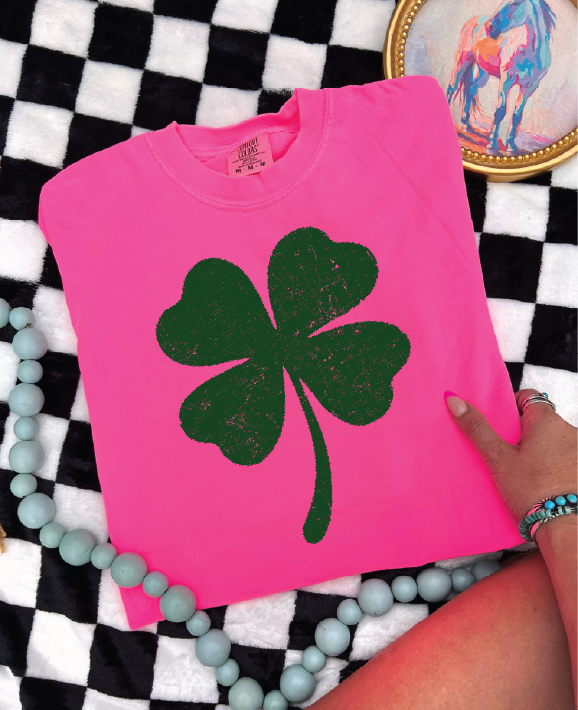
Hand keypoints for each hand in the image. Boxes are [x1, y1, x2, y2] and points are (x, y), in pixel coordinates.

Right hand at [445, 389, 577, 520]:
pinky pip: (561, 457)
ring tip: (521, 470)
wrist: (565, 525)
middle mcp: (569, 431)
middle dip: (521, 432)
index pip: (527, 397)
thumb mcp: (498, 458)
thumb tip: (455, 401)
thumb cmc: (533, 490)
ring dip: (537, 448)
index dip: (510, 406)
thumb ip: (477, 428)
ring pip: (551, 440)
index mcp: (547, 421)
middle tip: (504, 450)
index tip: (499, 423)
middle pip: (539, 420)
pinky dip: (550, 464)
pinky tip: (538, 481)